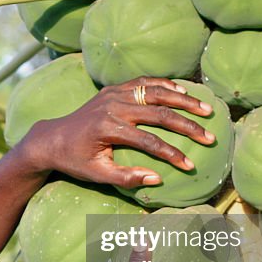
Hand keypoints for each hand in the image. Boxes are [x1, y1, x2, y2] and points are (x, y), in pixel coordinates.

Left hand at [20, 77, 216, 189]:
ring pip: (154, 92)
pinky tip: (183, 91)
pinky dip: (164, 84)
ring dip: (183, 99)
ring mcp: (113, 94)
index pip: (149, 141)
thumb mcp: (96, 174)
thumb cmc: (75, 160)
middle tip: (209, 136)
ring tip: (206, 108)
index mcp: (108, 128)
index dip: (172, 154)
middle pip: (158, 113)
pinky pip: (143, 82)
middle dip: (187, 125)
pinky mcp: (113, 89)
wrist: (52, 138)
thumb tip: (157, 179)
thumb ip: (126, 178)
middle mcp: (112, 106)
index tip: (190, 165)